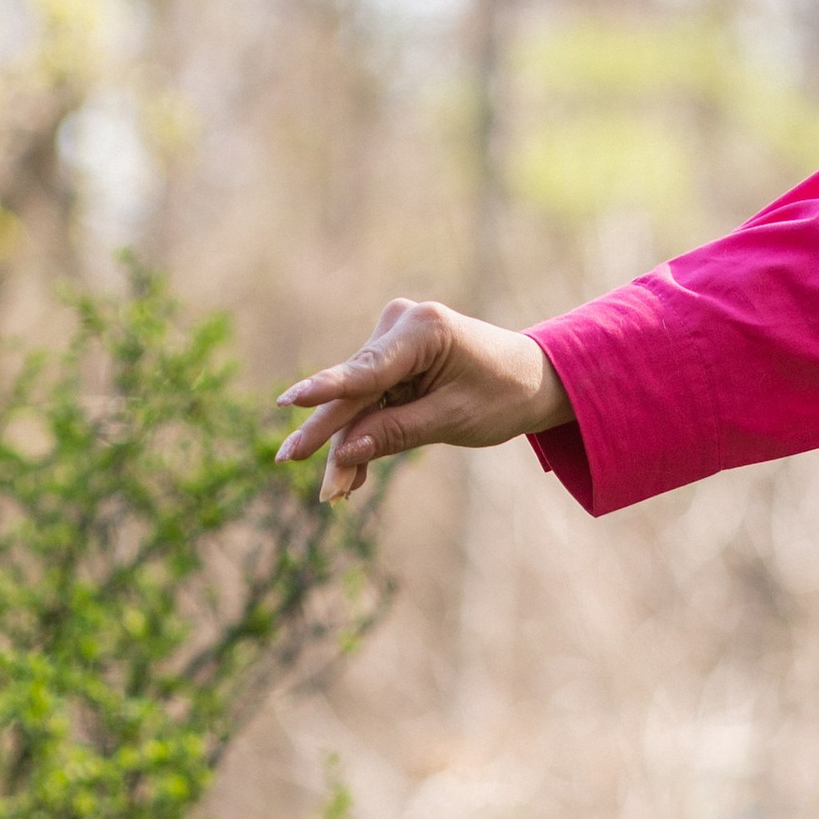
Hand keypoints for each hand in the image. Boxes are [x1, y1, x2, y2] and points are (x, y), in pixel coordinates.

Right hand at [273, 299, 573, 502]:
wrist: (532, 378)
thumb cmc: (503, 395)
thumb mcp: (454, 419)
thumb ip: (398, 431)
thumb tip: (345, 449)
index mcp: (424, 330)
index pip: (367, 369)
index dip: (326, 391)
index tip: (289, 401)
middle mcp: (400, 326)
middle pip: (355, 389)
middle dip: (330, 433)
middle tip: (286, 460)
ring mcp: (392, 340)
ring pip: (356, 400)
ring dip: (346, 444)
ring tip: (333, 492)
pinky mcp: (391, 360)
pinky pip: (368, 401)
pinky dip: (364, 434)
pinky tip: (352, 477)